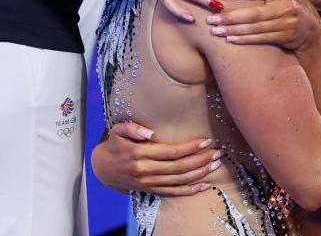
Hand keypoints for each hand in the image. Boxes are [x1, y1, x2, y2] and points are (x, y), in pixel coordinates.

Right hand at [91, 122, 222, 195]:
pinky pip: (173, 193)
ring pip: (179, 181)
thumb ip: (131, 128)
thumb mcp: (117, 130)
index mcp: (139, 154)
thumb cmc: (115, 145)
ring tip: (216, 164)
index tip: (205, 140)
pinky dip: (190, 191)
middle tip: (217, 152)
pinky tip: (205, 185)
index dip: (190, 147)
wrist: (102, 168)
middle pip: (179, 167)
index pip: (171, 152)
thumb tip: (150, 132)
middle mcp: (145, 171)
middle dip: (201, 160)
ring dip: (200, 173)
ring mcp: (149, 183)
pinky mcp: (151, 190)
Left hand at [205, 0, 320, 50]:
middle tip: (211, 19)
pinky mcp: (286, 37)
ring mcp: (287, 23)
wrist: (311, 29)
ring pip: (256, 27)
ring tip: (216, 31)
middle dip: (231, 17)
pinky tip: (231, 39)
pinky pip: (262, 39)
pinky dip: (246, 40)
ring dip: (234, 30)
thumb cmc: (293, 2)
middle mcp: (286, 7)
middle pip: (254, 12)